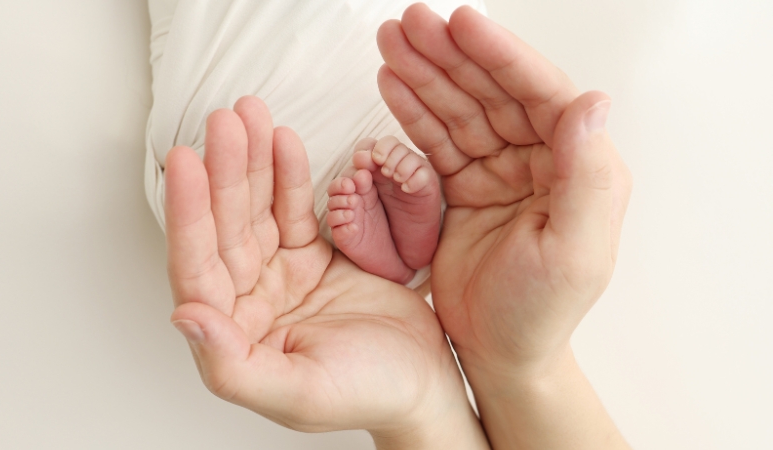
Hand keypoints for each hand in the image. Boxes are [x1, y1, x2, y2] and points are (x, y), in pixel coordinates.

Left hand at [164, 97, 486, 447]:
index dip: (189, 214)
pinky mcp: (312, 256)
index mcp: (233, 335)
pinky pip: (294, 208)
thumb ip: (232, 364)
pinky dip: (289, 174)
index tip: (186, 162)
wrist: (424, 379)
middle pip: (226, 226)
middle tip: (226, 120)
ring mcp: (279, 274)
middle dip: (225, 170)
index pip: (198, 266)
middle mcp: (247, 300)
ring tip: (249, 114)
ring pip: (257, 209)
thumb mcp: (298, 391)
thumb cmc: (367, 394)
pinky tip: (283, 141)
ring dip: (252, 161)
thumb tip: (184, 317)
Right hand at [377, 4, 631, 447]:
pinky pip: (436, 139)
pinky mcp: (462, 187)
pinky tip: (393, 83)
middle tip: (410, 22)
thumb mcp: (573, 251)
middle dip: (449, 54)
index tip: (463, 24)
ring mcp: (497, 171)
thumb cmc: (539, 312)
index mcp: (576, 168)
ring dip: (425, 73)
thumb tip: (591, 104)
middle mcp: (539, 161)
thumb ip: (586, 177)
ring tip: (392, 42)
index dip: (499, 56)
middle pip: (491, 92)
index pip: (539, 94)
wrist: (498, 352)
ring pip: (459, 109)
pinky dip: (413, 111)